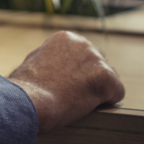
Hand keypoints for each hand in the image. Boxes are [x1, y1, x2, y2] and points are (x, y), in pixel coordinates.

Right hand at [8, 31, 124, 133]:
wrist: (31, 100)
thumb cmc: (26, 87)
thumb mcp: (32, 62)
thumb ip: (47, 57)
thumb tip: (48, 60)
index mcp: (65, 38)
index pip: (82, 54)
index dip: (75, 73)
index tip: (65, 83)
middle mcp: (83, 43)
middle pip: (98, 64)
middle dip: (90, 78)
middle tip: (74, 94)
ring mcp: (96, 59)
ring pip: (109, 78)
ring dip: (98, 90)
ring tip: (79, 101)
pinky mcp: (107, 78)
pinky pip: (116, 93)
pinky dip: (106, 102)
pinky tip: (89, 106)